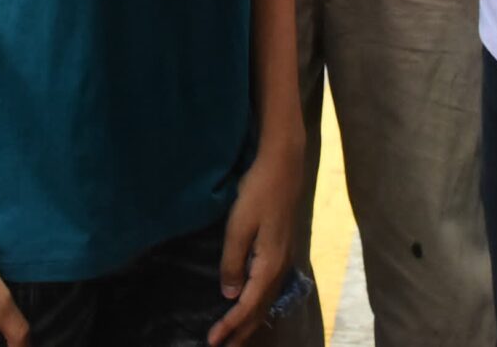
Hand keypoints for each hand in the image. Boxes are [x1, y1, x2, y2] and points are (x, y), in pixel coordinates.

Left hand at [212, 137, 302, 345]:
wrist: (284, 166)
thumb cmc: (258, 193)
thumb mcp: (239, 226)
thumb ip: (232, 262)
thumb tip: (229, 295)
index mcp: (269, 265)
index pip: (247, 306)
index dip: (230, 326)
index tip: (212, 341)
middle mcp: (280, 267)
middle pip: (260, 309)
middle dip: (242, 332)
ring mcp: (284, 259)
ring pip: (267, 300)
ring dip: (251, 321)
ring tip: (236, 336)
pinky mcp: (282, 250)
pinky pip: (269, 288)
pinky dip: (258, 304)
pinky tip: (252, 304)